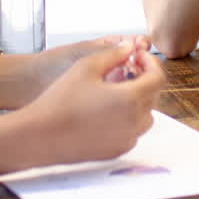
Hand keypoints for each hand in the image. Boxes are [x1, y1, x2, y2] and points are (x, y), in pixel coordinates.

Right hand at [23, 39, 166, 163]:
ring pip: (146, 116)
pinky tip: (108, 110)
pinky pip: (133, 132)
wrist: (40, 135)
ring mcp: (126, 139)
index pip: (158, 78)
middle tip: (127, 69)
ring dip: (139, 100)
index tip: (138, 57)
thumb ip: (114, 54)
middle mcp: (134, 122)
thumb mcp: (87, 67)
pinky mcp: (117, 151)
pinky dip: (128, 119)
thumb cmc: (60, 100)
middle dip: (144, 79)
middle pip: (153, 96)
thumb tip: (129, 47)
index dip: (151, 63)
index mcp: (130, 98)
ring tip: (118, 90)